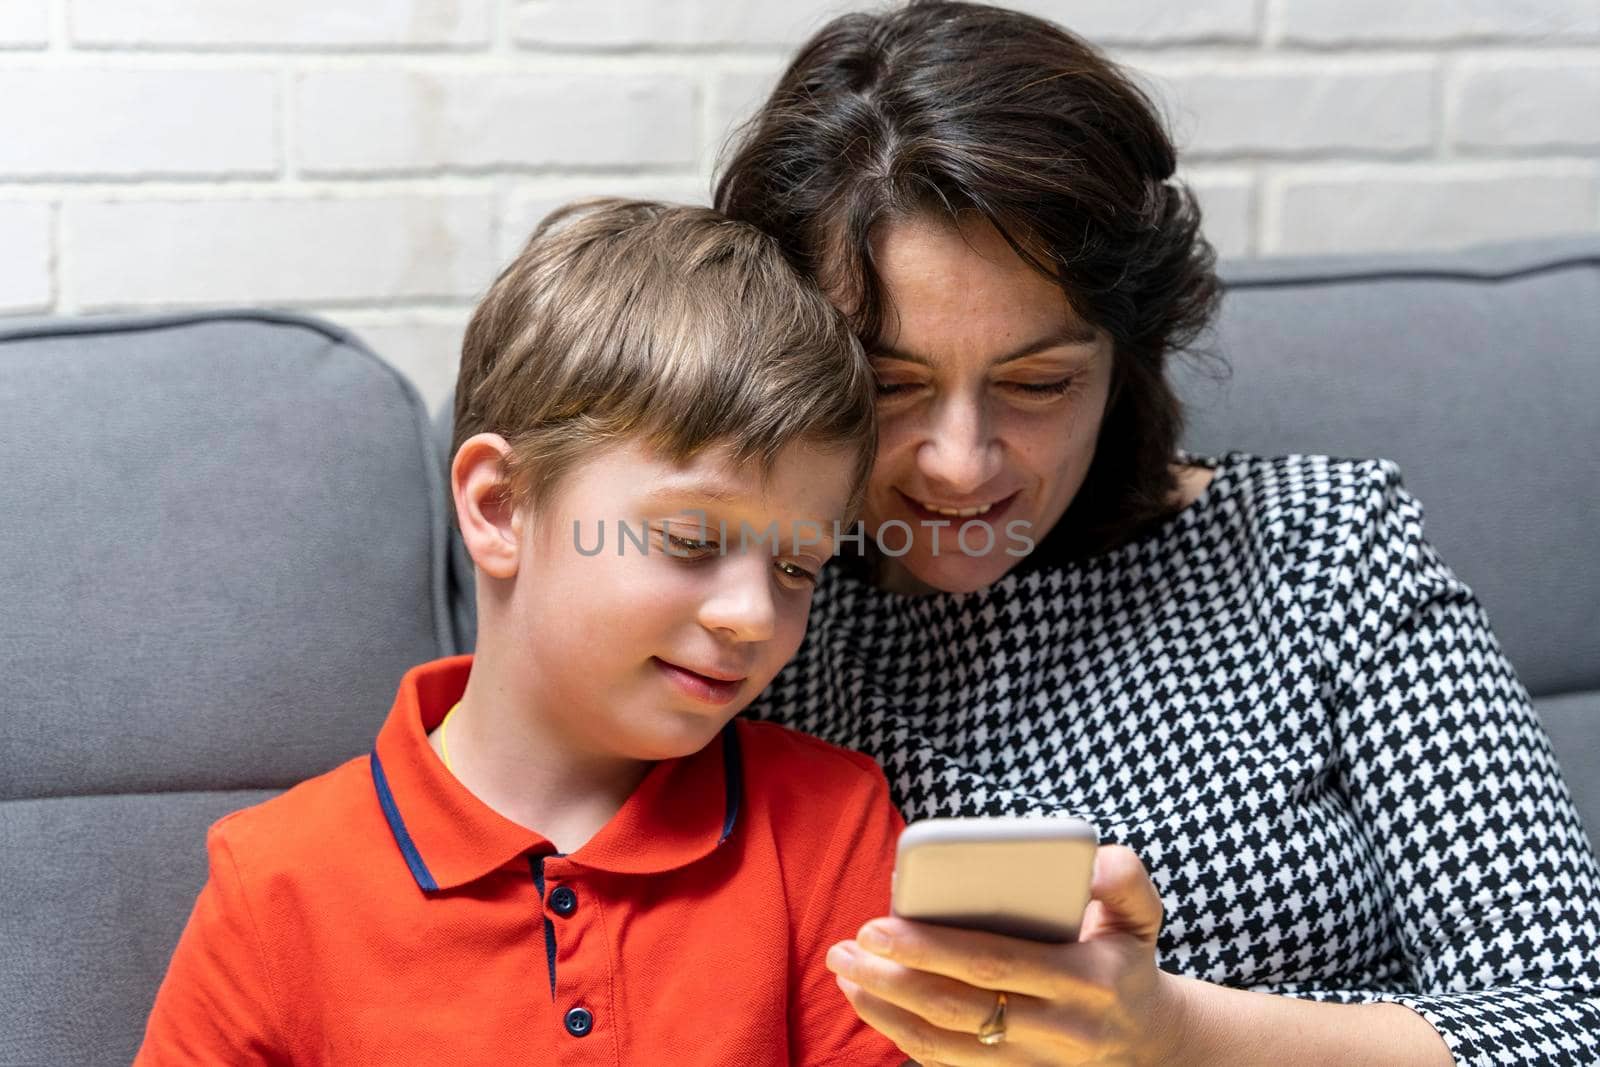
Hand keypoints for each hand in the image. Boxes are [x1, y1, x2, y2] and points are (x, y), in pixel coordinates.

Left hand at [825, 845, 1188, 1065]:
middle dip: (892, 977)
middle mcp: (1061, 1030)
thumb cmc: (1127, 960)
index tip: (880, 924)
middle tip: (846, 948)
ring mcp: (1037, 1065)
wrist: (1151, 1041)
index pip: (995, 963)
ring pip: (946, 1045)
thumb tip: (1093, 859)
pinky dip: (905, 1038)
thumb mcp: (1141, 915)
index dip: (931, 947)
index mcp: (1087, 980)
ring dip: (886, 1011)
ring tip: (846, 974)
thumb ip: (1125, 879)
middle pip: (958, 1008)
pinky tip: (874, 1004)